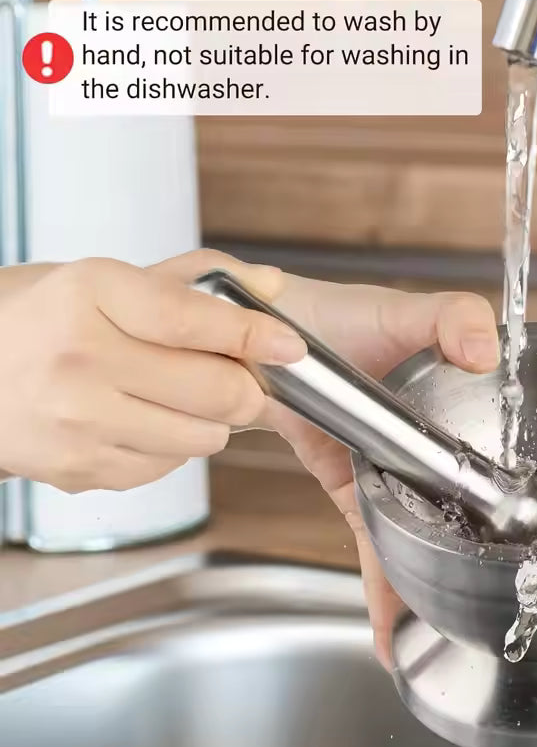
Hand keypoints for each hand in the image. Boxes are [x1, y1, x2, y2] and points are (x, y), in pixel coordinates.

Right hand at [0, 249, 305, 490]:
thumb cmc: (39, 320)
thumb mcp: (103, 279)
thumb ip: (192, 279)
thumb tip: (269, 286)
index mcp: (91, 295)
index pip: (194, 321)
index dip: (255, 335)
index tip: (288, 344)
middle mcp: (79, 358)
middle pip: (214, 390)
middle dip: (246, 387)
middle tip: (240, 378)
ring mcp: (76, 420)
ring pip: (201, 437)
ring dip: (212, 420)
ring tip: (185, 398)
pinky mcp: (76, 468)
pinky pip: (166, 467)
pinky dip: (174, 447)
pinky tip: (146, 420)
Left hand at [264, 275, 499, 668]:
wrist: (268, 337)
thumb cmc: (341, 318)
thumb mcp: (405, 310)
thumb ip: (454, 316)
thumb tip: (487, 353)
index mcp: (461, 406)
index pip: (505, 460)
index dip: (523, 507)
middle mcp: (436, 446)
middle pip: (470, 513)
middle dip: (486, 565)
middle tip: (502, 619)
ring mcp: (397, 473)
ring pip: (424, 539)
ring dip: (432, 587)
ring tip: (446, 642)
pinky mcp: (355, 489)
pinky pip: (373, 543)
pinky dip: (382, 587)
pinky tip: (390, 630)